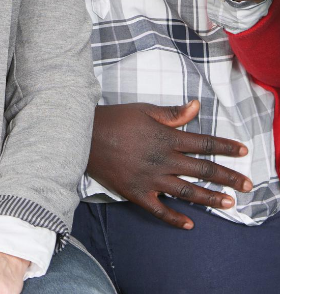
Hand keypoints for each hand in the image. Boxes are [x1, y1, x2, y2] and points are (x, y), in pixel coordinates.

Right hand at [87, 100, 251, 229]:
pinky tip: (190, 224)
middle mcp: (163, 160)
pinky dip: (175, 218)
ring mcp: (151, 180)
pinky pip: (160, 210)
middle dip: (228, 177)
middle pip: (202, 170)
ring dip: (210, 199)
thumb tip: (197, 107)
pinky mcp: (137, 193)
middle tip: (248, 185)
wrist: (84, 135)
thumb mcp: (144, 110)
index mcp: (166, 138)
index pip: (203, 143)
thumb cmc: (115, 119)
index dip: (225, 147)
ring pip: (187, 192)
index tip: (243, 152)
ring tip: (230, 204)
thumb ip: (172, 113)